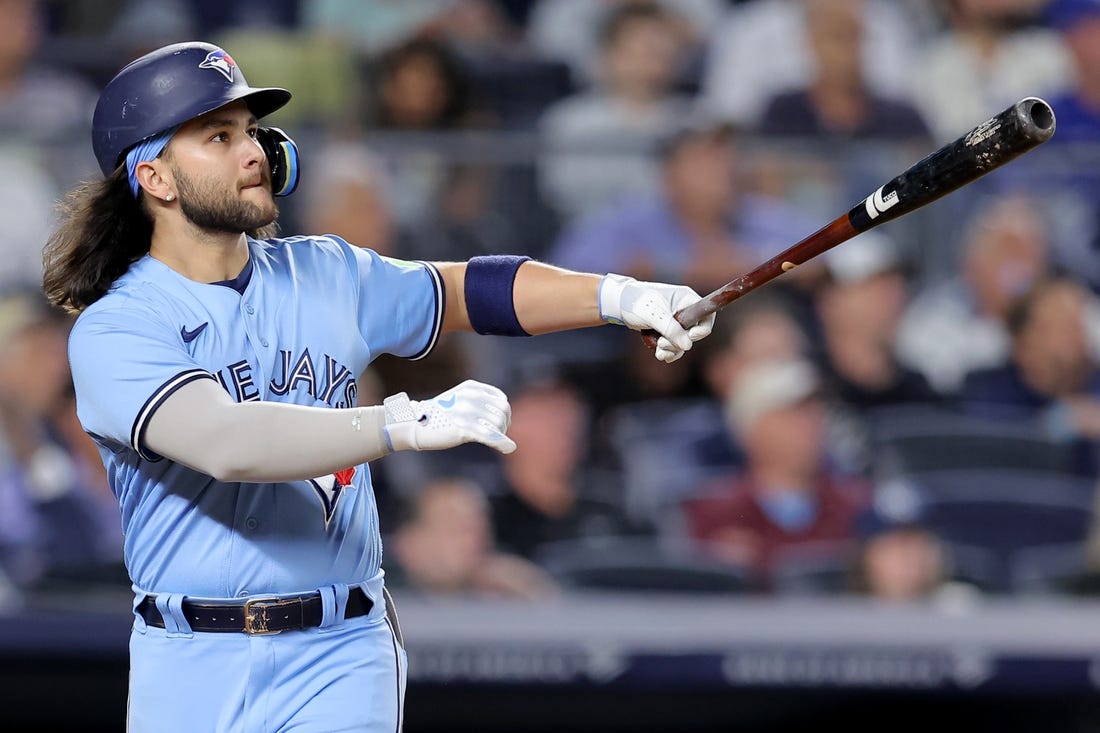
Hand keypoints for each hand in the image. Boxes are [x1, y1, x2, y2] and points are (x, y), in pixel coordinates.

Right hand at [382, 380, 515, 453]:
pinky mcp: (464, 428)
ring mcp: (467, 411)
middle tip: (496, 435)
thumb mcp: (459, 401)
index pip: (501, 400)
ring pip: (498, 424)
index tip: (500, 424)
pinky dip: (502, 443)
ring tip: (493, 441)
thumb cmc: (439, 417)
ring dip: (500, 435)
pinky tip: (509, 448)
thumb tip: (502, 416)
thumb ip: (478, 404)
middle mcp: (471, 396)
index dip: (504, 413)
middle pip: (502, 411)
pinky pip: (489, 435)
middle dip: (504, 425)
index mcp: (471, 388)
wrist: (414, 425)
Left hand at [598, 273, 714, 362]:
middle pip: (694, 333)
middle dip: (679, 343)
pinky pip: (674, 345)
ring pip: (684, 342)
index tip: (690, 336)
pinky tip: (658, 354)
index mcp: (685, 298)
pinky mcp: (667, 330)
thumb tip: (688, 346)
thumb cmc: (636, 303)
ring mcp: (676, 321)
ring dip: (673, 350)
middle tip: (662, 344)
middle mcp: (684, 309)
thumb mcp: (654, 316)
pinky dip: (668, 351)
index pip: (706, 314)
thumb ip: (671, 329)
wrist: (619, 305)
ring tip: (658, 353)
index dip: (702, 329)